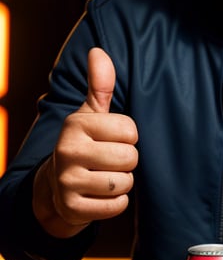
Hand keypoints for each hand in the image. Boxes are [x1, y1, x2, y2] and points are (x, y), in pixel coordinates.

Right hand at [33, 48, 138, 236]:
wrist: (56, 186)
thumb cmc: (84, 143)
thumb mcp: (91, 114)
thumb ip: (100, 85)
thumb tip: (98, 51)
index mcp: (76, 124)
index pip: (130, 130)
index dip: (128, 137)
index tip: (111, 139)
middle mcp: (67, 151)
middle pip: (129, 157)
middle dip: (126, 161)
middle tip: (109, 161)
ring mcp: (67, 181)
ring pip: (124, 183)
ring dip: (122, 183)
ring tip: (104, 176)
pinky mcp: (73, 208)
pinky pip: (116, 206)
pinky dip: (115, 203)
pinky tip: (100, 195)